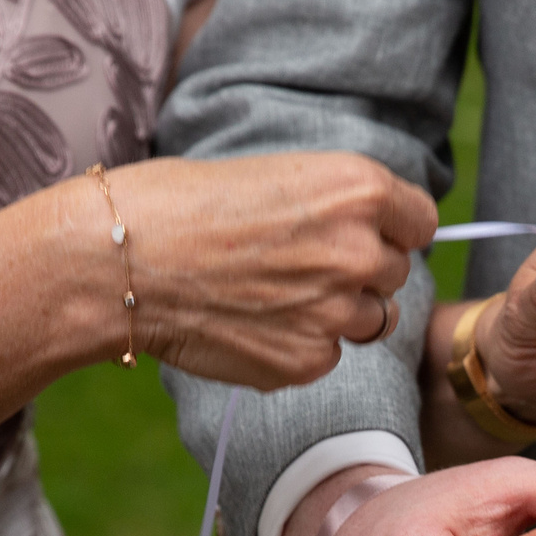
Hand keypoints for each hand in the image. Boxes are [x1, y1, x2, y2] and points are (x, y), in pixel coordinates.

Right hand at [112, 151, 436, 390]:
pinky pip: (328, 355)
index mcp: (358, 189)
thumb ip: (335, 206)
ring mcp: (336, 313)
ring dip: (335, 311)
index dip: (391, 227)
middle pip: (395, 271)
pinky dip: (300, 344)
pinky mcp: (306, 361)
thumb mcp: (274, 174)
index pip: (420, 220)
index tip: (363, 232)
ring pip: (370, 319)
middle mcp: (360, 251)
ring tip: (271, 292)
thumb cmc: (179, 203)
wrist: (115, 261)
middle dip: (357, 269)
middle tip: (294, 262)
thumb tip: (372, 234)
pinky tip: (251, 321)